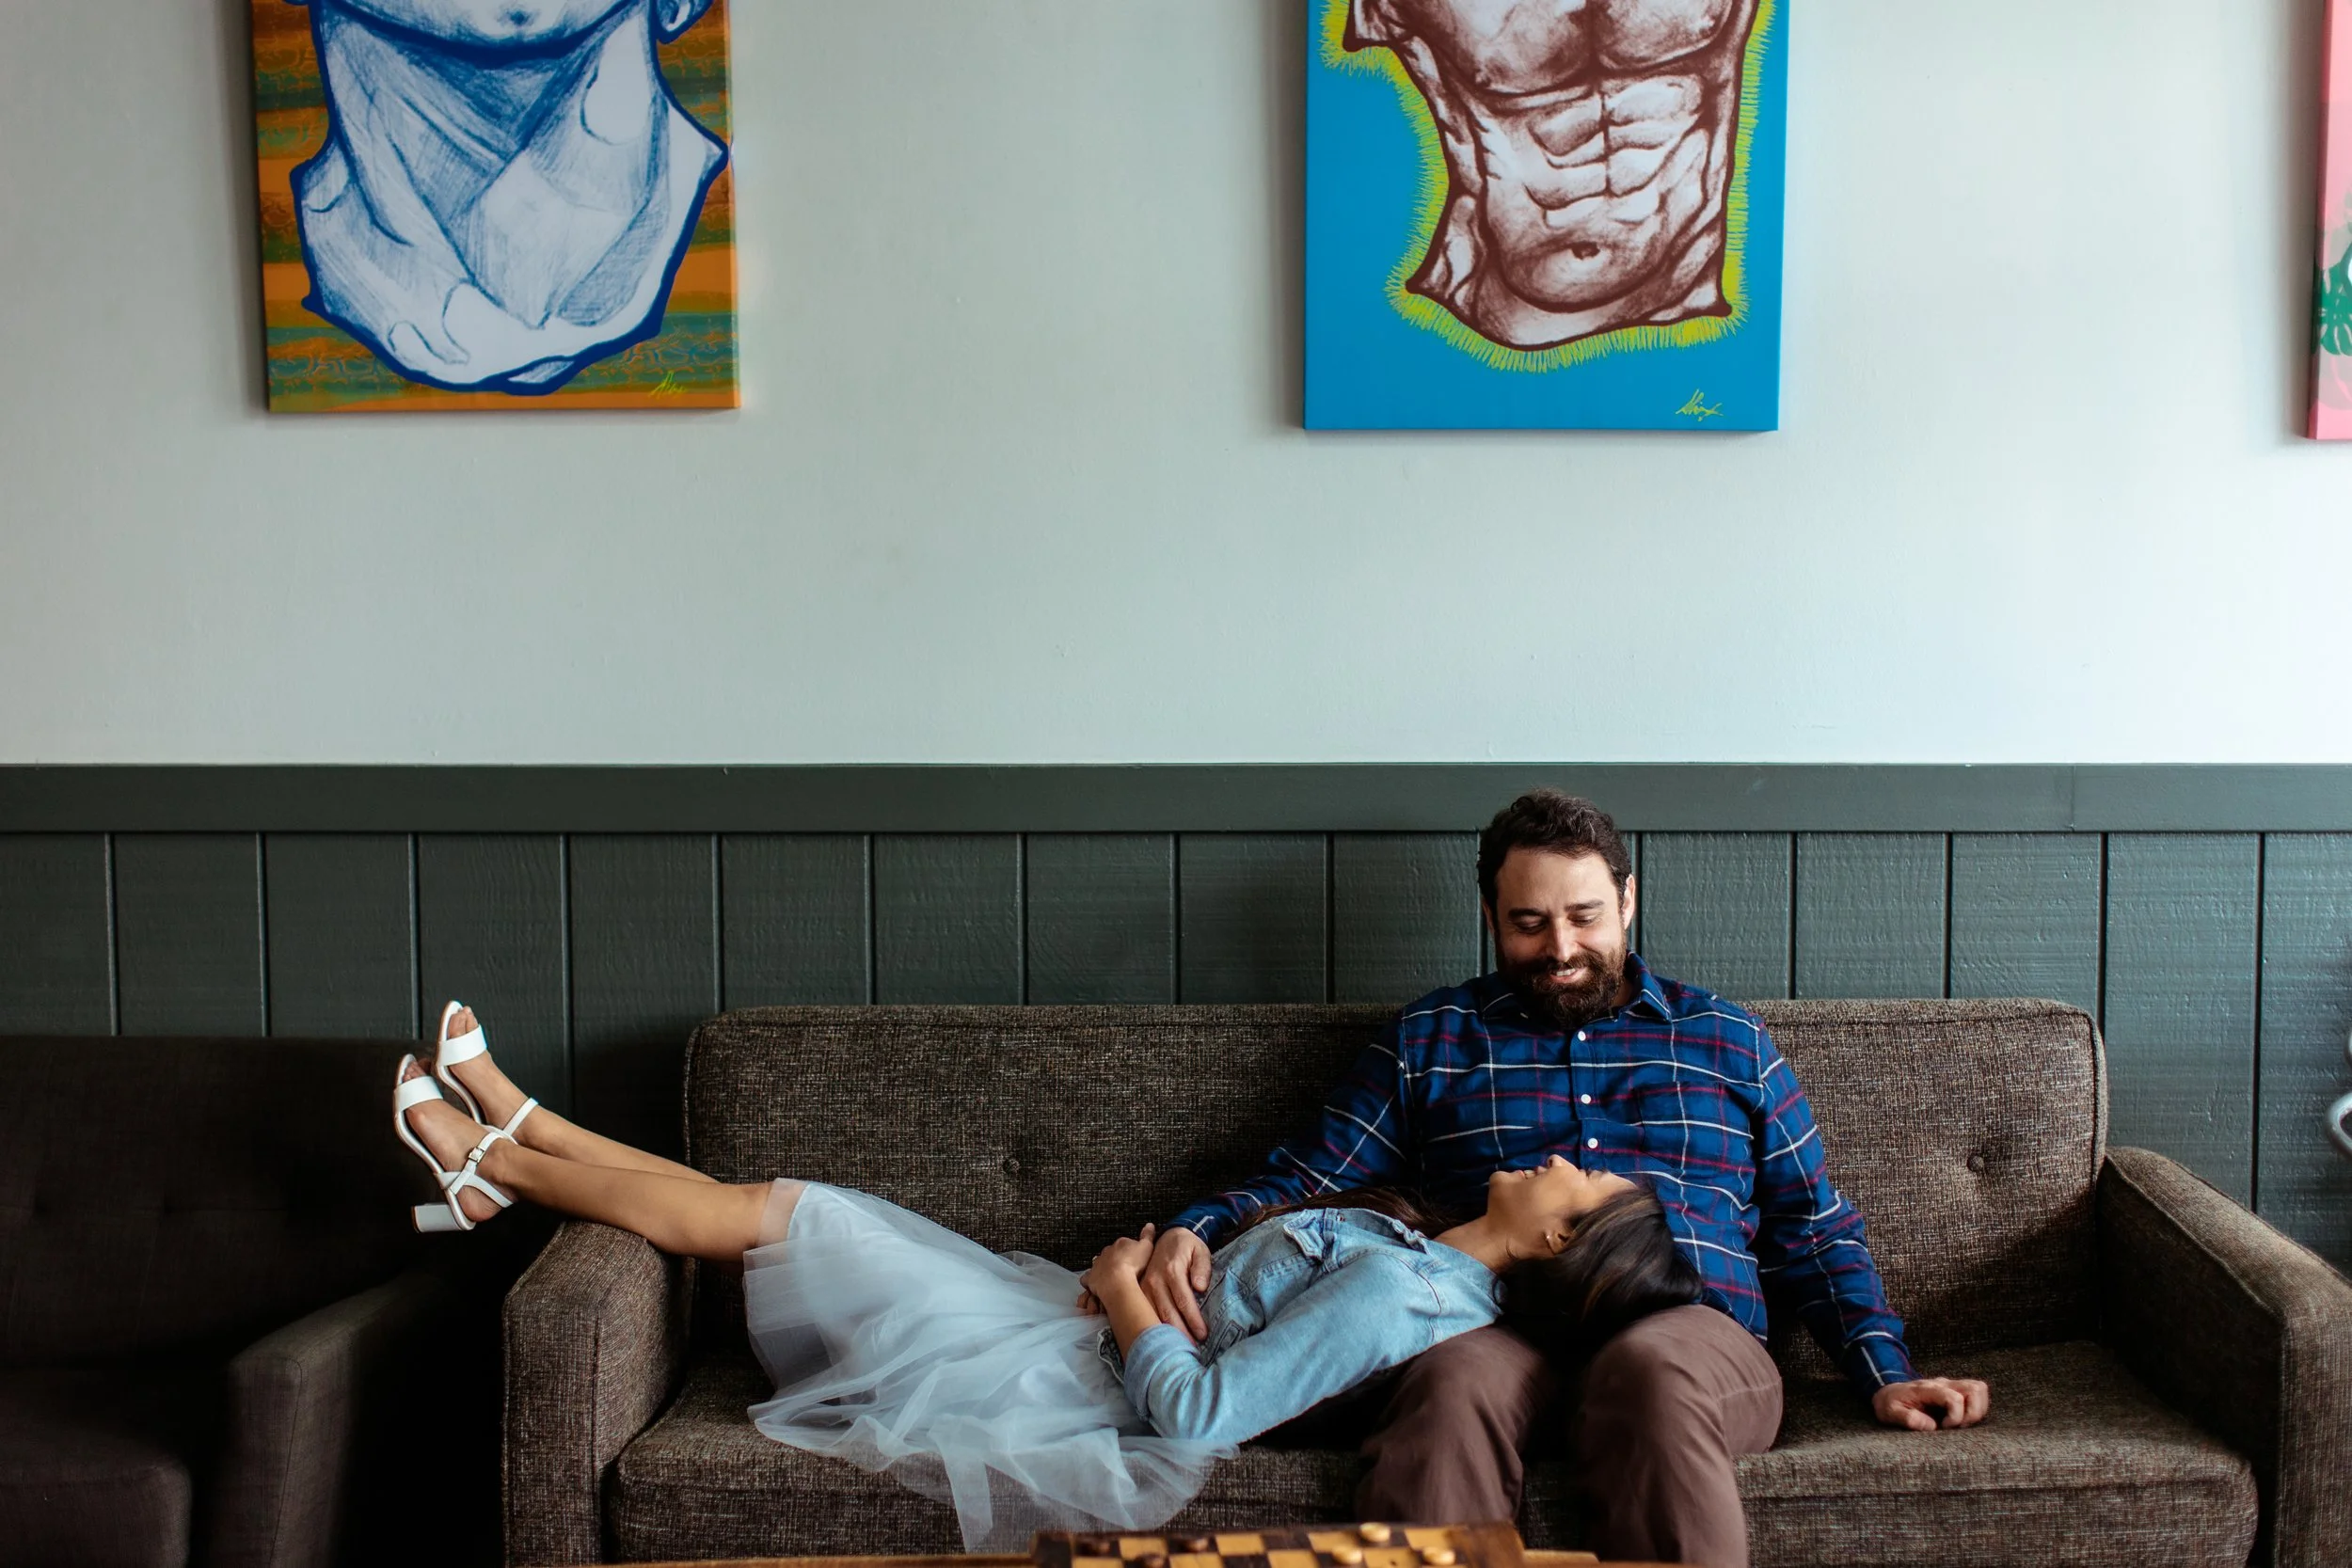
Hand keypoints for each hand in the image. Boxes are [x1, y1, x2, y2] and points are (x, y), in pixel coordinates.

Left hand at [1080, 1224, 1156, 1307]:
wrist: (1117, 1280)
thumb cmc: (1133, 1264)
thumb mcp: (1147, 1247)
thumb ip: (1147, 1236)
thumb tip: (1150, 1224)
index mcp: (1120, 1243)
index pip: (1124, 1243)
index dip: (1129, 1251)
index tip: (1134, 1257)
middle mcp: (1107, 1251)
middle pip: (1111, 1253)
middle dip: (1116, 1259)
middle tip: (1124, 1268)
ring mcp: (1097, 1264)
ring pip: (1099, 1263)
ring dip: (1104, 1268)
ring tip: (1111, 1277)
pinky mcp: (1090, 1277)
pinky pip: (1088, 1277)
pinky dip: (1091, 1279)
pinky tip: (1097, 1284)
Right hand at [1139, 1225, 1213, 1342]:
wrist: (1169, 1236)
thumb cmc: (1188, 1246)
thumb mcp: (1201, 1250)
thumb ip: (1202, 1268)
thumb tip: (1200, 1287)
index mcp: (1172, 1270)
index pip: (1184, 1301)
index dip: (1193, 1320)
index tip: (1202, 1334)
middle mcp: (1156, 1280)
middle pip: (1168, 1313)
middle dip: (1180, 1333)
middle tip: (1191, 1349)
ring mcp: (1145, 1286)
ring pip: (1154, 1315)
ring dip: (1166, 1332)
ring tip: (1177, 1348)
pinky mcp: (1141, 1290)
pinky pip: (1146, 1311)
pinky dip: (1153, 1325)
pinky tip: (1161, 1337)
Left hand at [1873, 1377, 1989, 1430]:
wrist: (1887, 1392)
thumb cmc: (1890, 1403)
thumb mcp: (1890, 1412)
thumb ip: (1908, 1419)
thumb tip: (1932, 1426)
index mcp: (1927, 1389)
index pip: (1954, 1397)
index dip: (1956, 1416)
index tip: (1944, 1427)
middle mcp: (1942, 1383)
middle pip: (1975, 1388)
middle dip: (1973, 1413)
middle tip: (1957, 1427)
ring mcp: (1950, 1385)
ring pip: (1979, 1389)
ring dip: (1977, 1410)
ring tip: (1961, 1423)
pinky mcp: (1955, 1390)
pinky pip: (1977, 1393)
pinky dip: (1976, 1408)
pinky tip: (1961, 1419)